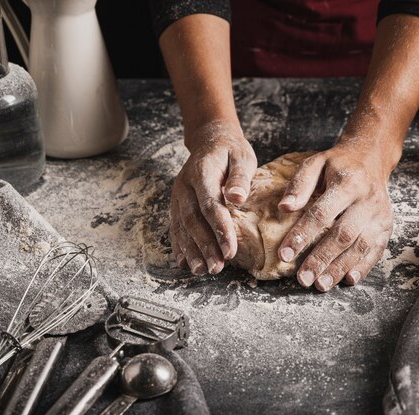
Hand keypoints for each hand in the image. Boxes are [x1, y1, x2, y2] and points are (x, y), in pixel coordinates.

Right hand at [170, 120, 256, 274]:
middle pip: (193, 220)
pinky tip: (185, 262)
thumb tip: (237, 199)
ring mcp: (178, 196)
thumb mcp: (242, 156)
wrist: (209, 140)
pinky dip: (180, 245)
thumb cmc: (230, 151)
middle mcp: (185, 186)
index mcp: (202, 172)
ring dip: (191, 250)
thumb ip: (240, 177)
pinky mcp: (177, 204)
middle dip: (204, 246)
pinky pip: (176, 226)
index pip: (210, 205)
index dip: (220, 229)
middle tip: (217, 268)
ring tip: (201, 270)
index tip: (230, 251)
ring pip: (182, 226)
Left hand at [277, 138, 393, 291]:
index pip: (321, 213)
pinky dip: (362, 268)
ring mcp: (380, 215)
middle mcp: (367, 200)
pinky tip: (347, 280)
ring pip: (360, 246)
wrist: (371, 157)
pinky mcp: (387, 227)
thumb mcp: (316, 163)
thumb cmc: (338, 164)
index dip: (302, 235)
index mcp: (348, 183)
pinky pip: (376, 251)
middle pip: (343, 234)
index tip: (284, 255)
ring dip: (339, 268)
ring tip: (320, 284)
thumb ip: (299, 184)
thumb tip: (284, 207)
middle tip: (303, 278)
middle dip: (321, 258)